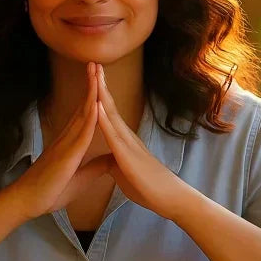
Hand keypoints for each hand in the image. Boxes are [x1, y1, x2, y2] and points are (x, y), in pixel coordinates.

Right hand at [10, 62, 111, 217]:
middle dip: (91, 84)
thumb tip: (110, 159)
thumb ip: (94, 166)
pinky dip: (89, 117)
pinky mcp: (66, 155)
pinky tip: (95, 104)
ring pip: (82, 114)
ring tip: (96, 72)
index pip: (85, 113)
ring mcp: (66, 144)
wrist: (28, 203)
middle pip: (83, 106)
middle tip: (96, 62)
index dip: (93, 94)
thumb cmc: (51, 190)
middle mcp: (68, 137)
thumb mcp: (81, 177)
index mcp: (72, 142)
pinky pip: (80, 134)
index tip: (99, 77)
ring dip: (91, 92)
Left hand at [95, 64, 187, 216]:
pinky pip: (113, 133)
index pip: (109, 112)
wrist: (169, 199)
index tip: (92, 76)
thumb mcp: (125, 172)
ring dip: (101, 93)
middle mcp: (127, 136)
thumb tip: (109, 158)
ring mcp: (128, 143)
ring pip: (111, 114)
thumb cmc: (148, 187)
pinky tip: (96, 104)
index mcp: (124, 140)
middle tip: (92, 62)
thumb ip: (116, 161)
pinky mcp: (128, 154)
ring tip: (93, 74)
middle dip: (100, 84)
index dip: (99, 94)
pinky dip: (103, 117)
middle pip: (110, 105)